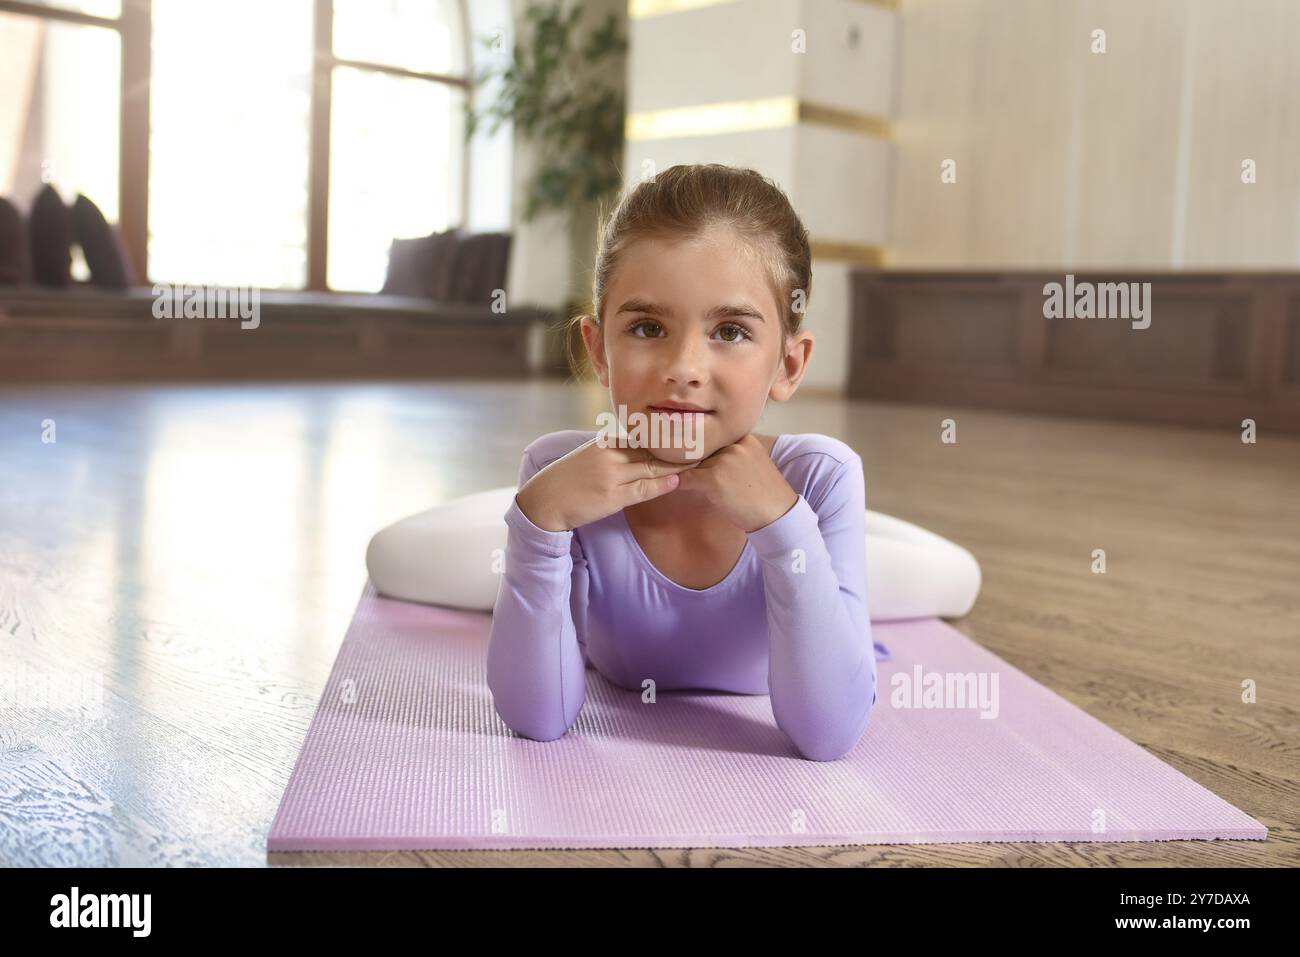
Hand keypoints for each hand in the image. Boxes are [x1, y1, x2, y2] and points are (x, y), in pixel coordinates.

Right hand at [515, 436, 700, 531]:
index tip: (689, 434)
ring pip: (651, 468)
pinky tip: (678, 481)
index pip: (644, 436)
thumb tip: (638, 449)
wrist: (545, 501)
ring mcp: (611, 475)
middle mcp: (609, 454)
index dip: (668, 436)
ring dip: (676, 465)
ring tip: (700, 462)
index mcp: (605, 442)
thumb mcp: (590, 456)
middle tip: (705, 445)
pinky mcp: (611, 496)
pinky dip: (662, 485)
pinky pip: (642, 489)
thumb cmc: (568, 480)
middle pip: (651, 449)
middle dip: (678, 448)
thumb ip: (614, 451)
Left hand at [673, 433, 798, 532]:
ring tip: (683, 480)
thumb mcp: (753, 463)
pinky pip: (686, 478)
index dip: (703, 448)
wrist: (778, 514)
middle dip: (695, 461)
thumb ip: (733, 456)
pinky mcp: (714, 478)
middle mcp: (734, 445)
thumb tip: (705, 457)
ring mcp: (724, 460)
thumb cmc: (765, 494)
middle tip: (685, 468)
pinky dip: (678, 483)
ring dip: (688, 473)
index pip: (714, 438)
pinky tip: (674, 486)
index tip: (691, 453)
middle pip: (703, 450)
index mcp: (745, 438)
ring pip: (693, 464)